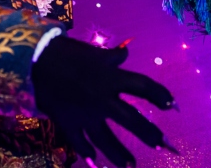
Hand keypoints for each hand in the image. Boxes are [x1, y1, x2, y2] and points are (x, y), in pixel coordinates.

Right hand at [32, 36, 177, 167]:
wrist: (37, 60)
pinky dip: (86, 153)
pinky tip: (94, 163)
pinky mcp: (68, 123)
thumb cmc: (68, 53)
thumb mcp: (95, 53)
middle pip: (132, 120)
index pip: (143, 87)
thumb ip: (113, 57)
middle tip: (165, 146)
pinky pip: (79, 143)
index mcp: (111, 77)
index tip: (174, 107)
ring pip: (106, 139)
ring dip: (120, 154)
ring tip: (132, 165)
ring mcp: (85, 114)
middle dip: (149, 134)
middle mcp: (103, 98)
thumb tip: (126, 54)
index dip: (161, 96)